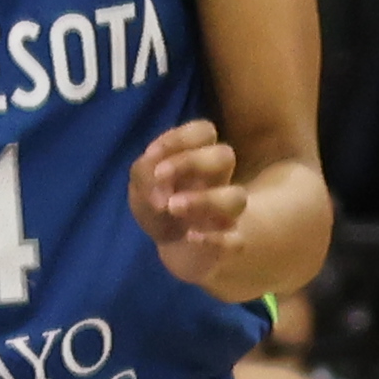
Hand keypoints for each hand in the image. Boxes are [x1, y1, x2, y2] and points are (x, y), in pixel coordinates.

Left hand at [131, 115, 273, 295]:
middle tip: (160, 177)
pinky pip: (235, 240)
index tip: (152, 155)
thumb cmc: (159, 202)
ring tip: (172, 207)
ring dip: (205, 200)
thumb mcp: (141, 185)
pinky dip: (214, 239)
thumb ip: (144, 173)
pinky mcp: (228, 243)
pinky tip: (190, 236)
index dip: (180, 138)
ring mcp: (226, 212)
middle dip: (192, 162)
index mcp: (198, 157)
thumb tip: (158, 180)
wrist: (174, 247)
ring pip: (237, 198)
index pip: (205, 131)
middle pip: (225, 156)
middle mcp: (218, 180)